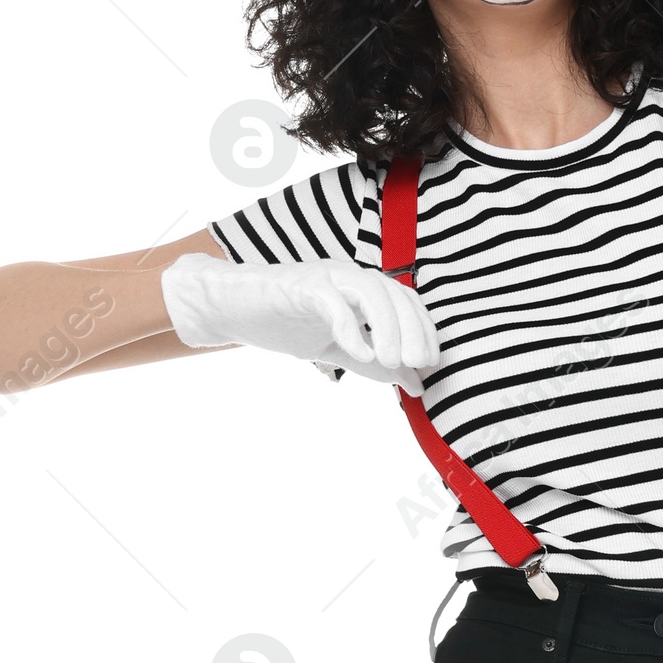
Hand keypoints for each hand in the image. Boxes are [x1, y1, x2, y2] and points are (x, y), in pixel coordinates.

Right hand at [160, 252, 439, 392]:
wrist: (233, 308)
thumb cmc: (286, 323)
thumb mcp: (339, 349)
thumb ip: (377, 364)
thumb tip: (416, 384)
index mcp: (361, 290)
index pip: (406, 301)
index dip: (424, 329)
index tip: (429, 362)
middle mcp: (348, 277)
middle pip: (394, 294)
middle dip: (413, 329)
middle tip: (417, 363)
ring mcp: (324, 279)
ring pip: (370, 292)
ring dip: (387, 328)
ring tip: (390, 362)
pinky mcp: (299, 287)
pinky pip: (332, 302)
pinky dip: (350, 327)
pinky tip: (360, 354)